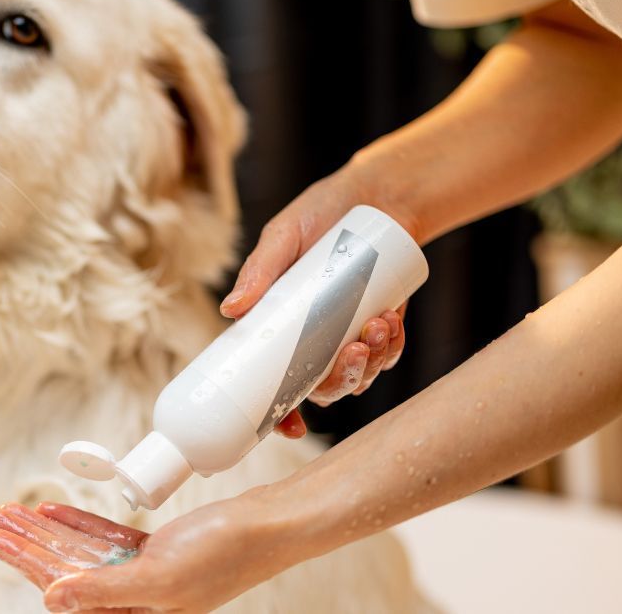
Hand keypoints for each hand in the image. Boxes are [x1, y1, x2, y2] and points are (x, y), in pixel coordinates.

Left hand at [0, 496, 295, 612]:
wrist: (269, 526)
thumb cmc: (225, 554)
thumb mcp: (159, 577)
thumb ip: (103, 590)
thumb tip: (53, 598)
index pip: (62, 589)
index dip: (24, 562)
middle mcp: (132, 600)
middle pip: (64, 570)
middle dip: (25, 544)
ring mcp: (142, 574)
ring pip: (80, 553)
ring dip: (44, 531)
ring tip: (10, 512)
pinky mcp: (153, 552)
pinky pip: (105, 539)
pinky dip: (77, 525)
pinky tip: (51, 513)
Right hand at [225, 175, 414, 437]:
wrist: (377, 194)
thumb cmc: (321, 212)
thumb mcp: (284, 236)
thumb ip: (260, 270)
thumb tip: (229, 309)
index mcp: (280, 327)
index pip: (273, 383)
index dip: (280, 414)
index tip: (290, 428)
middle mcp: (313, 339)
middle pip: (323, 388)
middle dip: (341, 380)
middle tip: (354, 350)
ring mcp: (349, 335)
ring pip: (358, 376)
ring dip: (371, 361)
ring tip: (378, 324)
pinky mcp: (382, 326)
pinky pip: (389, 354)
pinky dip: (393, 346)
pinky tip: (391, 320)